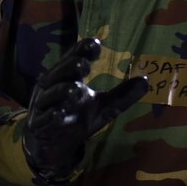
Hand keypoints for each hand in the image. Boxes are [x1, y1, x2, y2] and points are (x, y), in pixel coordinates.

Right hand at [23, 38, 148, 183]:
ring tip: (76, 90)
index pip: (74, 57)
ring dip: (62, 91)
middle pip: (60, 71)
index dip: (82, 50)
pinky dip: (52, 116)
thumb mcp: (102, 106)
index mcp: (67, 76)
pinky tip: (59, 114)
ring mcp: (44, 104)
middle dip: (70, 67)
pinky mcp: (40, 123)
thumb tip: (146, 81)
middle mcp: (53, 85)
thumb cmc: (77, 117)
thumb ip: (121, 94)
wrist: (53, 143)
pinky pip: (45, 118)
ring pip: (52, 94)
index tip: (96, 44)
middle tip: (84, 65)